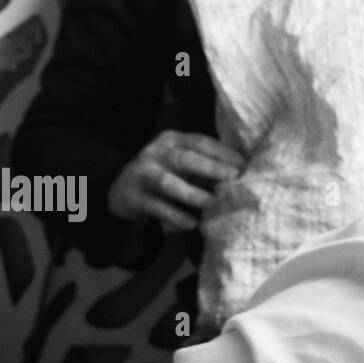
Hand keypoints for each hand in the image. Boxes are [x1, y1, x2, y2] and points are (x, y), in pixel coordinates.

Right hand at [108, 131, 244, 232]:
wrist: (120, 189)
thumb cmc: (164, 172)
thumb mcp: (180, 161)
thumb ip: (203, 162)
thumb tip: (240, 172)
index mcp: (171, 140)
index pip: (199, 142)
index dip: (222, 153)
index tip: (243, 164)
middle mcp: (155, 153)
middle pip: (184, 158)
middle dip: (211, 168)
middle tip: (233, 177)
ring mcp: (141, 174)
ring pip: (167, 183)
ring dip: (193, 194)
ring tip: (212, 203)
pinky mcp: (133, 197)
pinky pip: (157, 207)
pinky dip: (176, 215)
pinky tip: (192, 223)